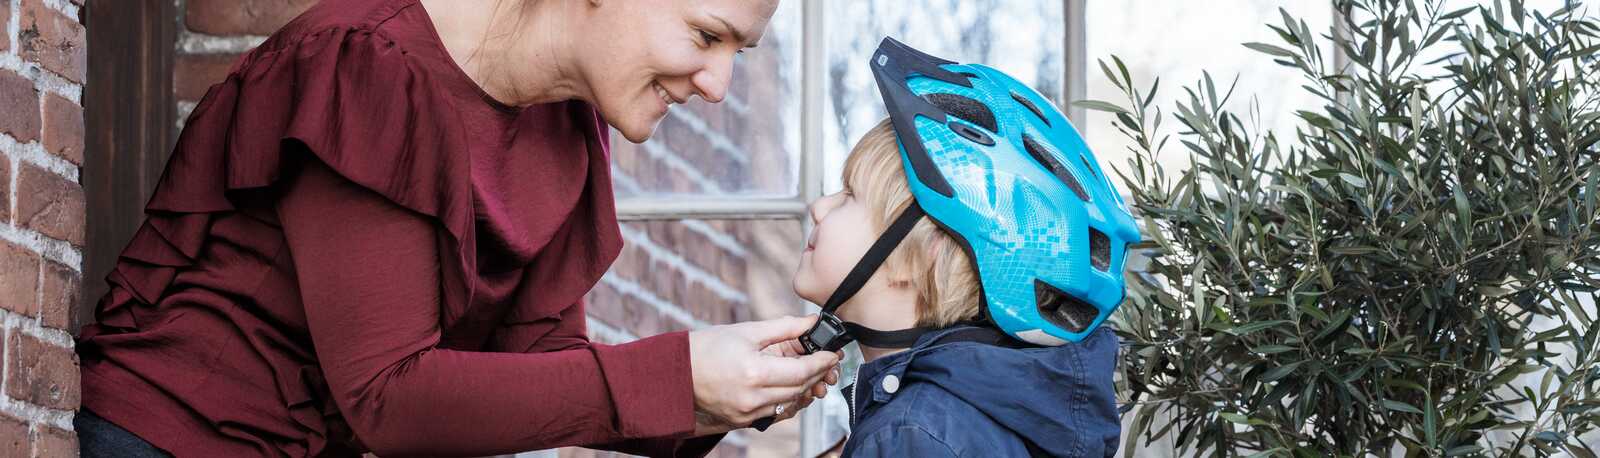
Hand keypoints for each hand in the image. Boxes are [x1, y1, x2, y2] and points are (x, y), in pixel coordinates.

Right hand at [688, 315, 841, 428]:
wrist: (676, 374)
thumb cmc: (708, 348)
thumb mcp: (747, 331)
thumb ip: (784, 327)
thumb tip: (811, 321)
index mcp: (755, 372)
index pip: (802, 371)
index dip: (822, 362)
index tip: (833, 353)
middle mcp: (753, 398)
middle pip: (799, 388)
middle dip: (817, 374)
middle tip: (827, 361)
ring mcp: (748, 413)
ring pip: (790, 403)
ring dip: (805, 388)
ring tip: (811, 372)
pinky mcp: (743, 422)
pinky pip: (776, 413)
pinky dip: (787, 401)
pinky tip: (791, 387)